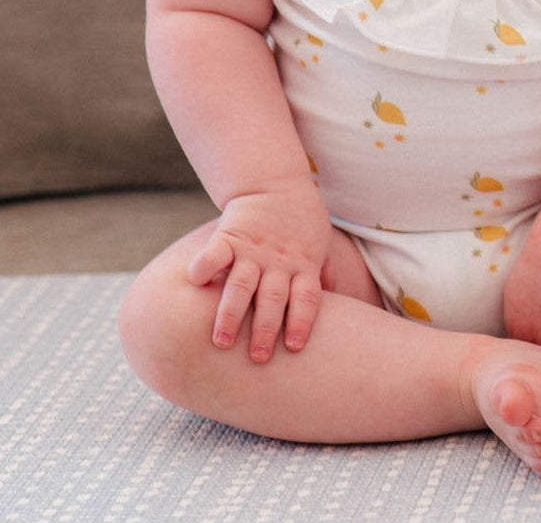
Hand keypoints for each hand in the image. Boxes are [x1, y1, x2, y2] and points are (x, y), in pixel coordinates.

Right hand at [188, 183, 331, 362]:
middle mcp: (278, 261)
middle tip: (258, 357)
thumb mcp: (322, 245)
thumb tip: (346, 309)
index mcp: (303, 265)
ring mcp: (252, 250)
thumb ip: (325, 275)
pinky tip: (195, 284)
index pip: (306, 297)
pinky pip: (216, 253)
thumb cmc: (302, 220)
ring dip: (231, 314)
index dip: (301, 322)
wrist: (275, 182)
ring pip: (242, 285)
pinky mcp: (230, 235)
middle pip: (273, 299)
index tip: (294, 347)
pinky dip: (205, 267)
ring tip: (222, 341)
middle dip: (266, 329)